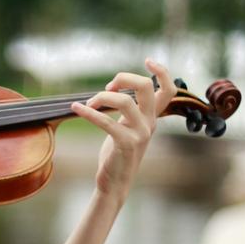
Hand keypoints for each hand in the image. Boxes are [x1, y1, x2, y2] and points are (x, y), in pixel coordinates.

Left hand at [69, 58, 176, 200]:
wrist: (114, 182)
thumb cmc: (117, 153)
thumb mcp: (127, 127)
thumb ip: (129, 109)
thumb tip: (115, 88)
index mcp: (152, 117)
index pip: (168, 91)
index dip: (162, 72)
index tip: (148, 61)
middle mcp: (150, 123)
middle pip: (145, 87)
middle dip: (123, 78)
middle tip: (107, 86)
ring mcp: (140, 134)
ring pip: (124, 101)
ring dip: (101, 97)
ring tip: (87, 104)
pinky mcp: (125, 144)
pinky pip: (106, 121)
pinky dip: (89, 112)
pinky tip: (76, 108)